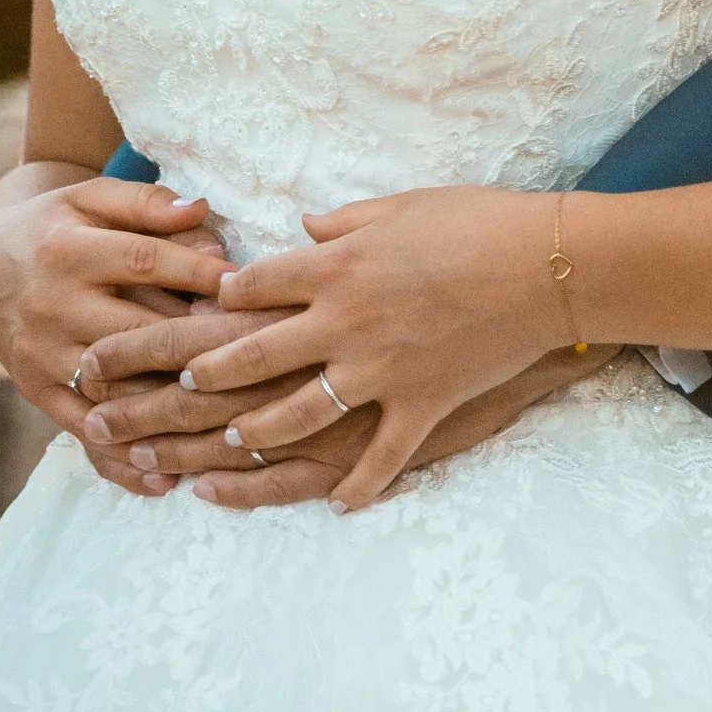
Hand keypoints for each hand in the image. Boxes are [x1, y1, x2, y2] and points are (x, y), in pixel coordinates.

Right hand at [0, 171, 234, 496]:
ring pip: (118, 388)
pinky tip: (168, 478)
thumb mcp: (92, 199)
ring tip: (232, 426)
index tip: (250, 286)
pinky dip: (122, 458)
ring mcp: (43, 356)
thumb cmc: (59, 228)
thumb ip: (146, 204)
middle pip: (138, 331)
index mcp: (68, 252)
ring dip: (172, 410)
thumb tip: (202, 209)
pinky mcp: (38, 392)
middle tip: (257, 359)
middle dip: (199, 345)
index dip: (201, 273)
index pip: (146, 262)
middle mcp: (52, 306)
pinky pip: (83, 431)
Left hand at [80, 187, 572, 510]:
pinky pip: (380, 460)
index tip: (171, 313)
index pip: (249, 287)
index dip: (206, 302)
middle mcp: (343, 322)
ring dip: (251, 434)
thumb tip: (305, 226)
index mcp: (335, 265)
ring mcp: (379, 371)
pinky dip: (357, 487)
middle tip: (161, 391)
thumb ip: (345, 222)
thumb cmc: (479, 221)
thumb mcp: (402, 206)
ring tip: (220, 448)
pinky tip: (337, 505)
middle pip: (249, 356)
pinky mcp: (421, 407)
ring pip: (295, 415)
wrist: (550, 266)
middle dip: (195, 378)